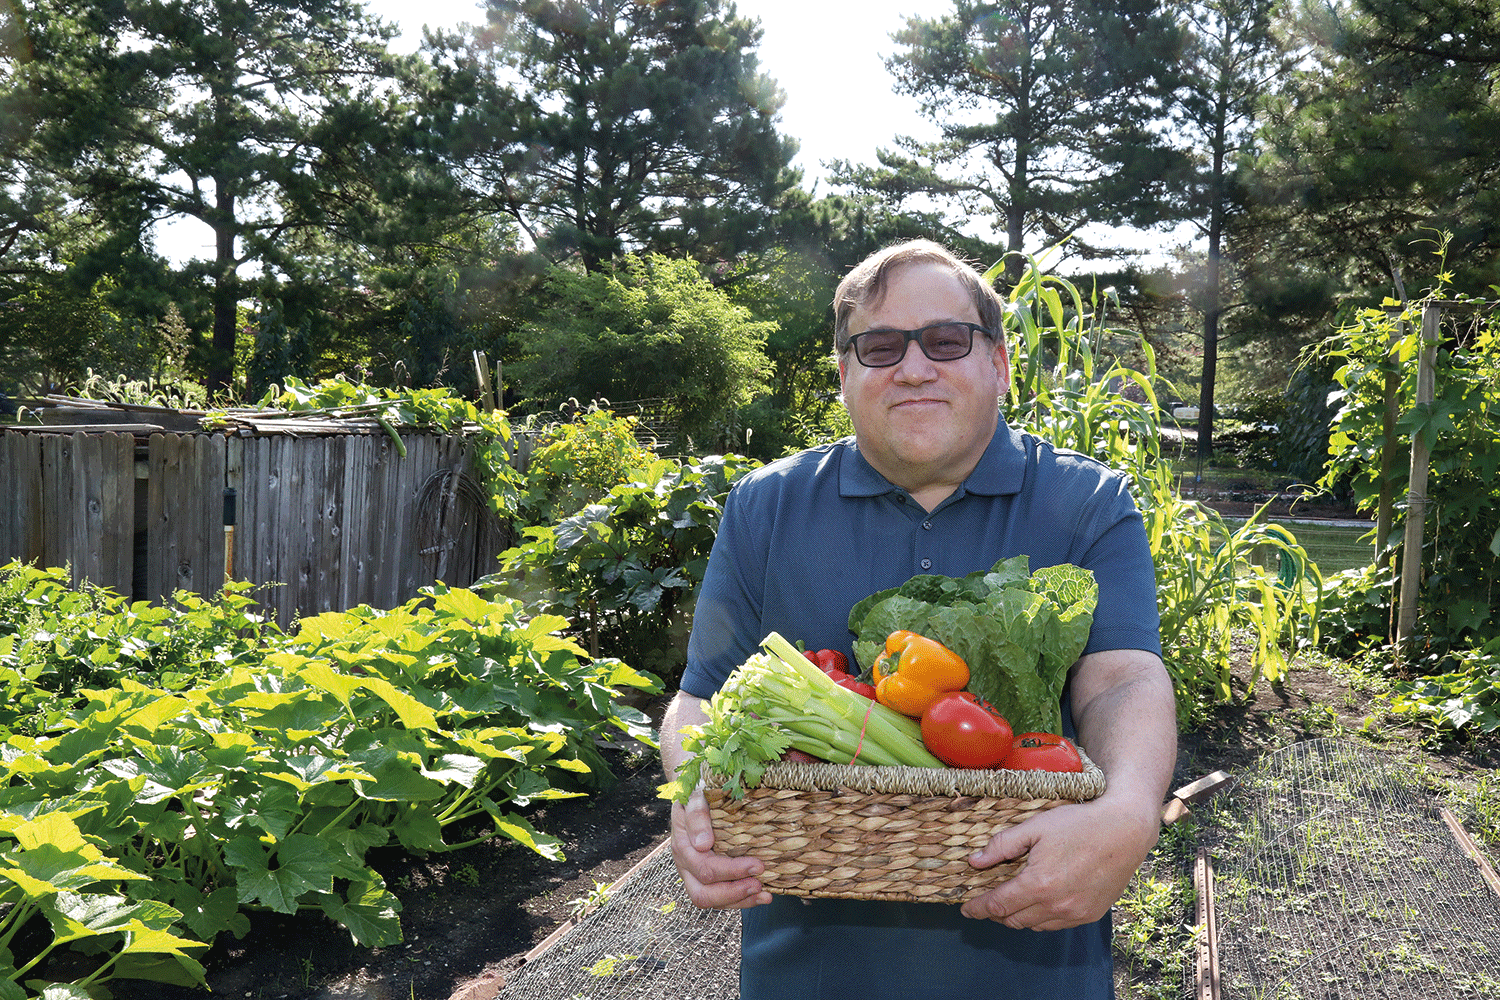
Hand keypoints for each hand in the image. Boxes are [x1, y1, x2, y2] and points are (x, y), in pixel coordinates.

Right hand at [670, 787, 772, 909]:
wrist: (696, 795)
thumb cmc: (700, 793)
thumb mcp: (696, 796)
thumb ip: (697, 815)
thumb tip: (703, 845)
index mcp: (682, 845)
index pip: (705, 868)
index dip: (732, 871)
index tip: (758, 865)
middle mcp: (685, 864)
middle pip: (702, 894)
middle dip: (734, 892)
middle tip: (760, 884)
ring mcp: (692, 874)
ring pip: (710, 901)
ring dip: (739, 901)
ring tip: (765, 896)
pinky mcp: (704, 879)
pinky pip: (719, 898)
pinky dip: (739, 900)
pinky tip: (759, 896)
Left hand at [959, 793, 1159, 929]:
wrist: (1124, 831)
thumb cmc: (1078, 824)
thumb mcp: (1035, 826)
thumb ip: (1001, 845)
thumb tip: (974, 862)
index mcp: (1038, 884)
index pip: (997, 905)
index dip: (977, 908)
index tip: (965, 909)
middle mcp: (1056, 905)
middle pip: (1014, 919)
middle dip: (995, 914)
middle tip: (986, 902)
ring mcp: (1075, 914)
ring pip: (1035, 925)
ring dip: (1018, 916)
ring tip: (1011, 901)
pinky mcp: (1090, 915)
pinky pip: (1056, 925)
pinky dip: (1041, 917)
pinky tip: (1039, 902)